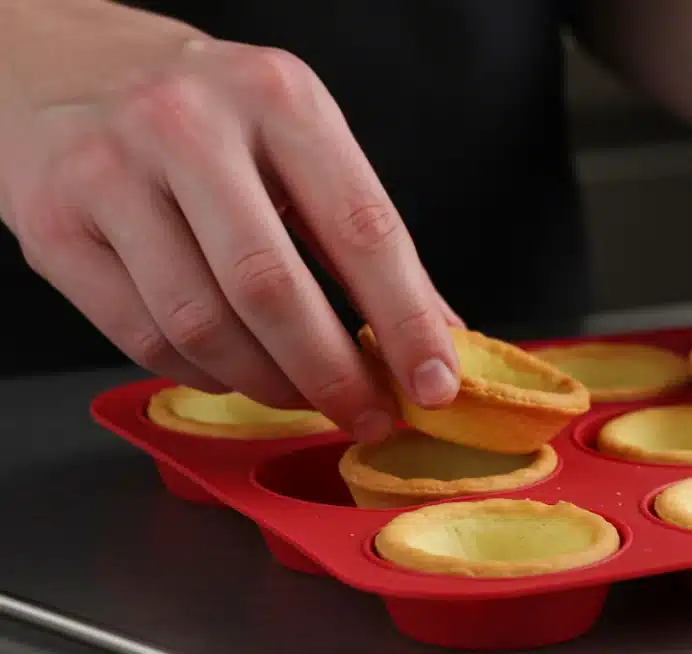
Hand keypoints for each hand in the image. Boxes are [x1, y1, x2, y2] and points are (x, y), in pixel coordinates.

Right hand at [0, 38, 462, 440]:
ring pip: (202, 325)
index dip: (405, 319)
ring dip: (269, 383)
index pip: (361, 227)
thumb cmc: (204, 111)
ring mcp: (110, 174)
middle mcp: (188, 126)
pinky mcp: (54, 228)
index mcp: (276, 97)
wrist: (65, 65)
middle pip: (272, 287)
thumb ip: (357, 231)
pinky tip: (233, 370)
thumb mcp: (296, 134)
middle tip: (369, 414)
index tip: (434, 382)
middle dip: (334, 373)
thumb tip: (433, 331)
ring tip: (303, 395)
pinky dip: (203, 373)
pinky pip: (143, 337)